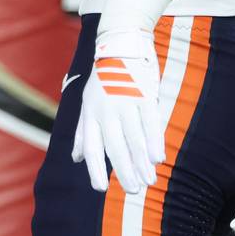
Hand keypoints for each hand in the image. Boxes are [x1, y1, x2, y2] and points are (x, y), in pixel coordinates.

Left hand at [72, 25, 164, 193]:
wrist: (120, 45)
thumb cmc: (103, 80)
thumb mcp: (87, 103)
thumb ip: (83, 132)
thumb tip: (76, 158)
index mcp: (91, 113)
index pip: (91, 147)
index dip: (94, 168)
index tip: (100, 188)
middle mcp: (106, 110)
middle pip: (114, 146)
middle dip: (124, 171)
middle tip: (134, 190)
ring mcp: (125, 102)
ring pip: (133, 138)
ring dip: (141, 162)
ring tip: (150, 180)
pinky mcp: (143, 94)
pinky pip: (150, 122)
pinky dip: (154, 141)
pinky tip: (158, 158)